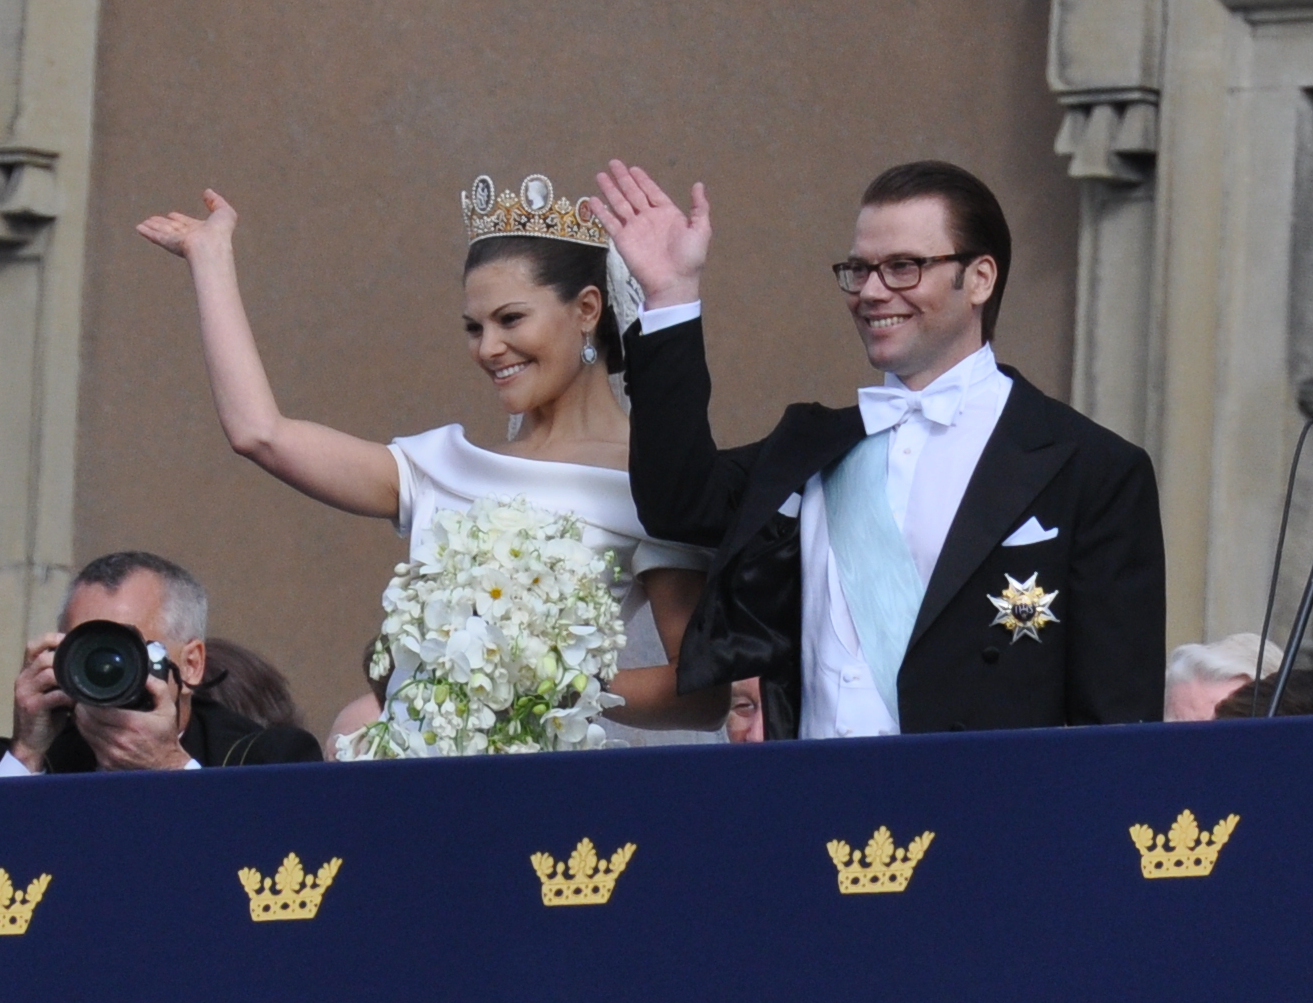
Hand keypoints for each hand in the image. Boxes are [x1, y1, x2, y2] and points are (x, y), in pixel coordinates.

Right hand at [10, 634, 74, 771]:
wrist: (30, 742)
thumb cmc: (46, 714)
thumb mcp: (51, 690)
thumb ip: (60, 675)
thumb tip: (86, 662)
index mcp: (27, 672)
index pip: (33, 646)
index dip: (51, 639)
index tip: (71, 641)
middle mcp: (22, 678)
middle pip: (43, 657)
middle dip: (65, 659)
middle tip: (82, 667)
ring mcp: (25, 692)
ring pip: (48, 673)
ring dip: (69, 678)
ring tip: (81, 685)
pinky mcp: (32, 707)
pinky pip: (54, 695)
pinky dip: (69, 696)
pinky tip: (76, 700)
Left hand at [74, 675, 191, 770]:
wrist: (165, 767)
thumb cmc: (165, 738)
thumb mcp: (168, 710)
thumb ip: (158, 689)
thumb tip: (144, 675)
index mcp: (132, 724)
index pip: (97, 709)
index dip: (89, 699)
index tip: (91, 692)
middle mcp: (118, 740)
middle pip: (85, 720)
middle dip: (83, 707)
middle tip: (87, 699)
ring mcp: (109, 753)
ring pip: (83, 731)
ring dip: (83, 720)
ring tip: (89, 711)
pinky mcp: (104, 762)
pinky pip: (89, 744)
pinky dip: (88, 734)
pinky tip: (95, 727)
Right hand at [135, 189, 237, 260]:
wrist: (212, 245)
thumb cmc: (221, 231)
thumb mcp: (224, 212)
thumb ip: (216, 201)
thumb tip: (207, 192)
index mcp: (202, 230)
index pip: (187, 223)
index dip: (180, 219)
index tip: (172, 215)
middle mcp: (189, 236)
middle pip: (172, 228)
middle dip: (162, 224)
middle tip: (152, 219)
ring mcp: (179, 241)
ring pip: (162, 232)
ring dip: (152, 227)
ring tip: (142, 224)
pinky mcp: (170, 244)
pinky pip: (156, 237)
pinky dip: (147, 233)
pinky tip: (138, 228)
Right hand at [591, 161, 709, 309]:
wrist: (673, 282)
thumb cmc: (689, 258)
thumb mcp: (701, 230)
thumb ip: (699, 207)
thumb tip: (698, 184)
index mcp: (667, 214)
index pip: (652, 192)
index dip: (643, 180)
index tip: (633, 168)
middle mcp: (649, 218)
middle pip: (633, 194)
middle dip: (623, 179)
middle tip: (614, 163)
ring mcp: (634, 229)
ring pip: (619, 204)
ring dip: (610, 190)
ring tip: (601, 175)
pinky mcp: (623, 240)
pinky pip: (610, 222)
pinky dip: (601, 211)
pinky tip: (592, 200)